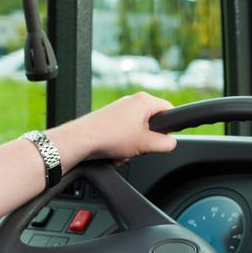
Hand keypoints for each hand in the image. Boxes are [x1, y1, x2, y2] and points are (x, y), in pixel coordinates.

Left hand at [46, 92, 175, 168]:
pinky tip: (115, 152)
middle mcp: (132, 101)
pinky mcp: (111, 119)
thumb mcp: (146, 144)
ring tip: (124, 151)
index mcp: (144, 100)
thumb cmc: (109, 136)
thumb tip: (171, 143)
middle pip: (152, 123)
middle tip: (139, 148)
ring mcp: (120, 109)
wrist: (81, 140)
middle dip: (147, 141)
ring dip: (134, 146)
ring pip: (138, 131)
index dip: (170, 127)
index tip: (164, 140)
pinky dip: (123, 144)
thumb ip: (165, 144)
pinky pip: (125, 133)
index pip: (169, 110)